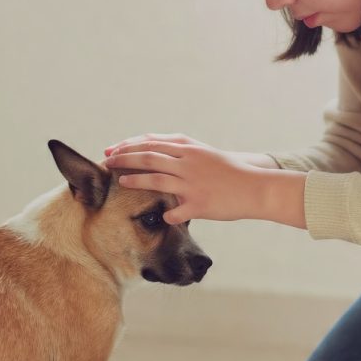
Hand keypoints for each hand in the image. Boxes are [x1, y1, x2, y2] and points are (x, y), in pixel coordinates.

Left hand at [103, 139, 266, 223]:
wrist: (254, 187)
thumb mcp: (202, 152)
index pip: (151, 143)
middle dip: (124, 159)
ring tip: (120, 183)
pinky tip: (159, 217)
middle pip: (149, 157)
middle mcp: (188, 163)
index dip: (128, 146)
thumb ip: (179, 149)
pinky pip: (177, 211)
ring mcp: (193, 183)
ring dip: (136, 181)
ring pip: (157, 180)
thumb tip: (153, 146)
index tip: (110, 149)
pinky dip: (166, 214)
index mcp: (188, 149)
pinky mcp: (200, 204)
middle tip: (106, 162)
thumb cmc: (227, 170)